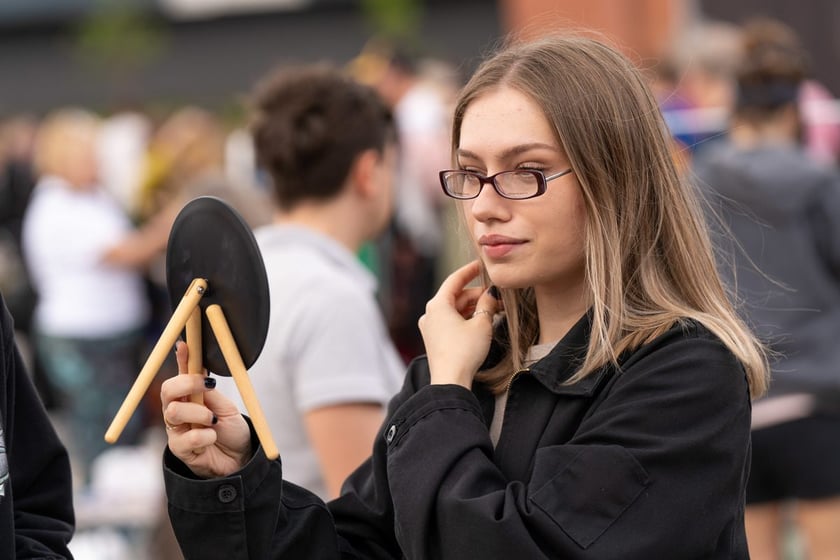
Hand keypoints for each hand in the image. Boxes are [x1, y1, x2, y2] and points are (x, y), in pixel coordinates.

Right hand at [161, 341, 251, 478]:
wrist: (240, 460)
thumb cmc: (232, 431)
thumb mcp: (225, 407)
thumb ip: (210, 392)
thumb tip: (200, 369)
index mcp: (190, 397)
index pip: (181, 374)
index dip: (182, 358)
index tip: (186, 344)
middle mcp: (179, 411)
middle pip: (167, 391)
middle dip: (186, 384)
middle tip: (208, 385)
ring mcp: (177, 430)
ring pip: (173, 413)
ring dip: (198, 414)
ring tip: (213, 421)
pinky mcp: (179, 450)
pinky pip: (184, 439)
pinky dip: (204, 436)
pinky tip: (212, 438)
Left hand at [418, 260, 500, 387]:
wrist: (451, 381)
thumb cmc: (464, 351)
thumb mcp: (482, 324)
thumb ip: (487, 304)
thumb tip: (492, 293)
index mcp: (437, 304)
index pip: (455, 279)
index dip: (470, 270)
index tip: (481, 264)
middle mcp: (430, 313)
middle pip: (456, 296)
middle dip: (477, 295)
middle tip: (498, 295)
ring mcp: (431, 327)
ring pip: (455, 310)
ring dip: (474, 308)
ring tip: (495, 309)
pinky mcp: (435, 340)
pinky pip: (451, 322)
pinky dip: (466, 318)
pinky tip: (482, 321)